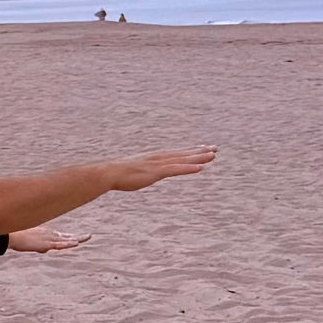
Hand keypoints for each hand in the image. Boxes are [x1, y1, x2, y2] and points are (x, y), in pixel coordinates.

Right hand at [7, 227, 87, 252]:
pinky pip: (60, 244)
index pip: (61, 236)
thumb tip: (44, 250)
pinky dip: (68, 244)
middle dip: (78, 237)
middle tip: (89, 236)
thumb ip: (39, 246)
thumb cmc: (17, 238)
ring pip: (65, 240)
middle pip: (66, 236)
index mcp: (46, 234)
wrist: (12, 237)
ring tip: (88, 237)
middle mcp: (49, 235)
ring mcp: (48, 238)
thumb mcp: (30, 242)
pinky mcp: (46, 243)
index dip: (69, 237)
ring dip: (77, 238)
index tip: (77, 238)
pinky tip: (76, 243)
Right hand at [103, 147, 218, 191]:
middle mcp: (158, 158)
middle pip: (183, 154)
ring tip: (213, 156)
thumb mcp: (132, 172)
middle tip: (215, 148)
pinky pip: (176, 170)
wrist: (108, 173)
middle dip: (199, 151)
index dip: (190, 151)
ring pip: (182, 160)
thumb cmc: (117, 174)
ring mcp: (158, 164)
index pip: (176, 154)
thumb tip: (139, 175)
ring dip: (198, 158)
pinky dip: (188, 168)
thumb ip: (140, 172)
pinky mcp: (156, 172)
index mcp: (154, 158)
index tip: (202, 148)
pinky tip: (200, 168)